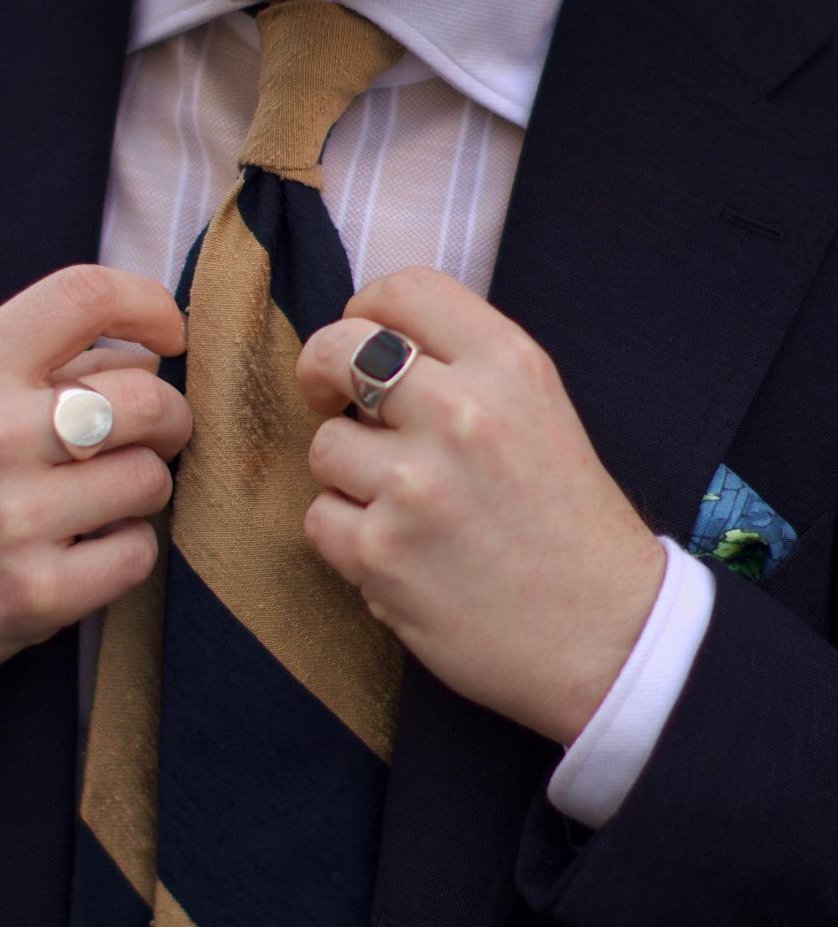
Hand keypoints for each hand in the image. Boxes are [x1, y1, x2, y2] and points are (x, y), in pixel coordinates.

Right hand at [0, 266, 189, 694]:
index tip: (170, 336)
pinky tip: (89, 548)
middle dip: (171, 417)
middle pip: (148, 398)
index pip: (83, 295)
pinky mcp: (39, 594)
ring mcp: (15, 520)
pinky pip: (139, 552)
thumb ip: (45, 365)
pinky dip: (128, 549)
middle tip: (155, 435)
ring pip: (152, 479)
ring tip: (104, 498)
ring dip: (144, 488)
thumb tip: (152, 359)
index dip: (150, 305)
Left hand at [296, 267, 665, 744]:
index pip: (402, 290)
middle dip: (321, 372)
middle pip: (336, 349)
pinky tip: (397, 553)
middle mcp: (461, 413)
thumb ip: (467, 372)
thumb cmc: (572, 528)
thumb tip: (372, 349)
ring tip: (401, 507)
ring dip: (346, 475)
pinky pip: (319, 519)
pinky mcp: (380, 553)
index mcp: (509, 366)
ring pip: (323, 446)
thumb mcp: (543, 415)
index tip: (362, 345)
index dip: (364, 312)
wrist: (607, 636)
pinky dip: (346, 537)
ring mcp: (415, 485)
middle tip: (330, 399)